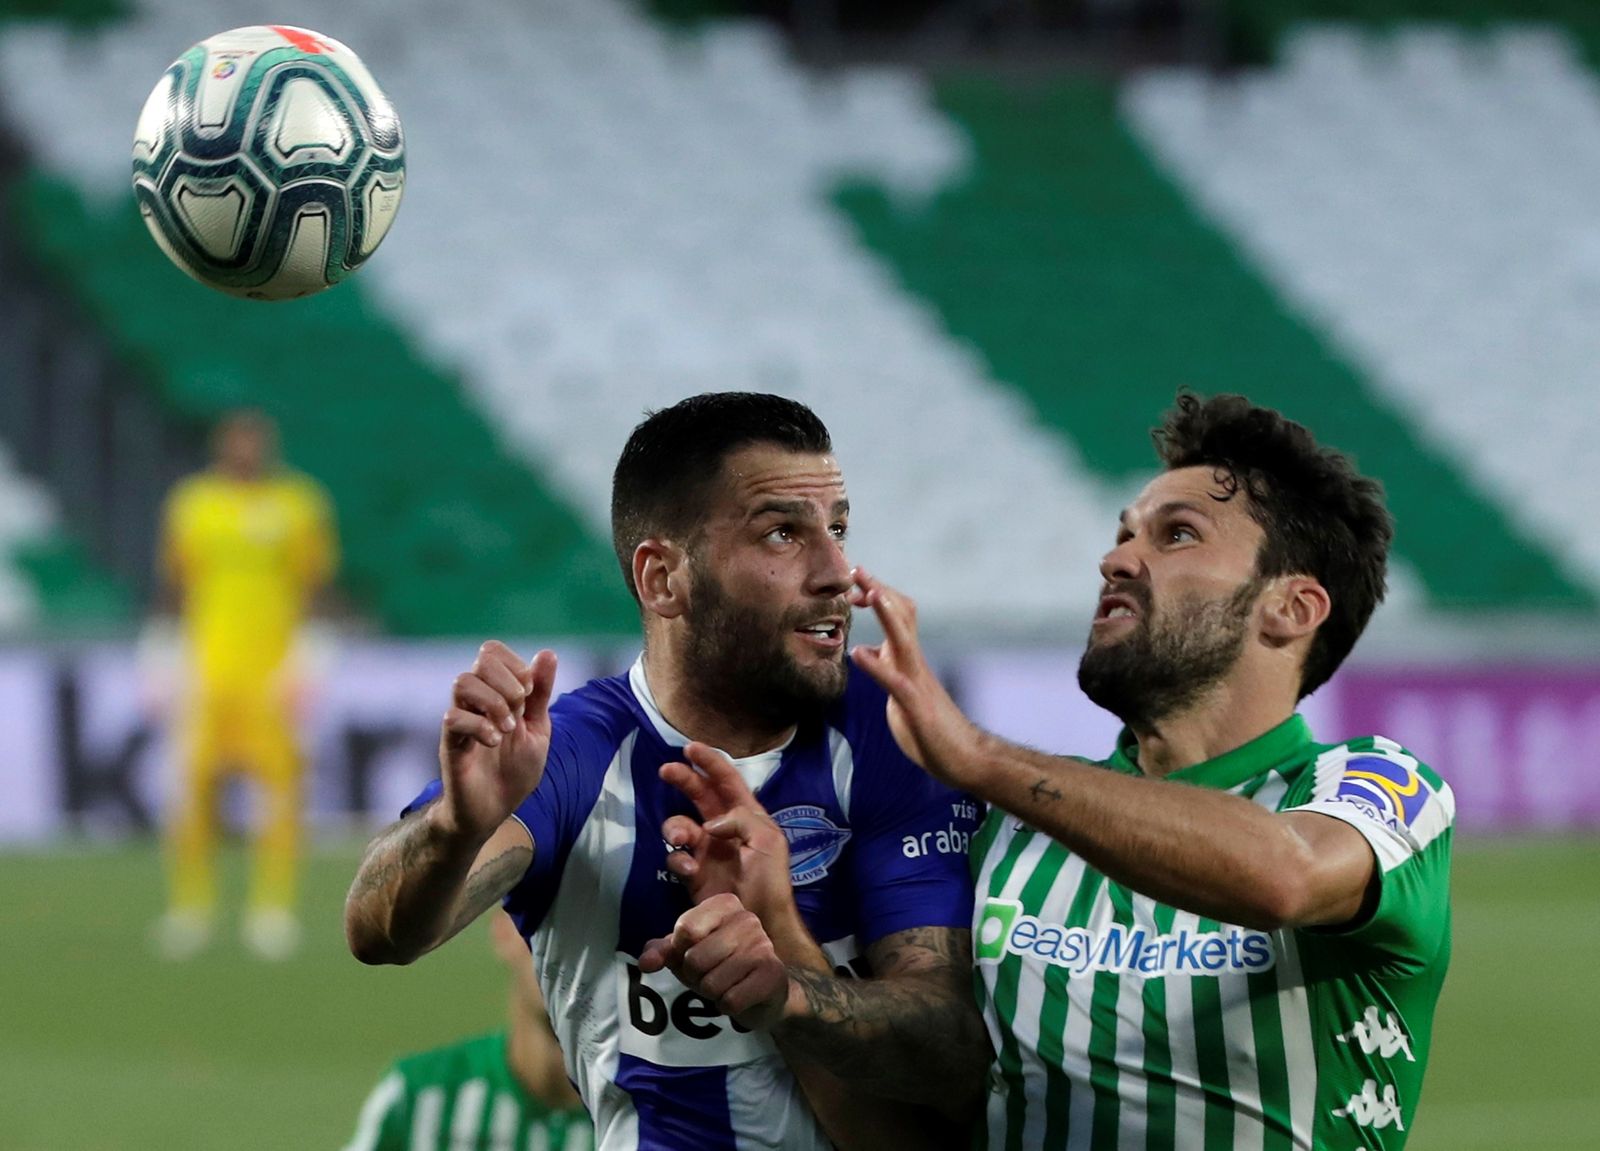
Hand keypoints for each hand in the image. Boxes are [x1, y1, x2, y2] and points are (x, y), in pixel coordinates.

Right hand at [438, 641, 556, 841]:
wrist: (494, 810)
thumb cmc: (515, 769)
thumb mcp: (537, 728)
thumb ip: (540, 693)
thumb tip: (547, 653)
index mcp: (494, 693)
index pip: (491, 651)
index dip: (513, 663)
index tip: (530, 691)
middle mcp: (474, 702)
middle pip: (479, 661)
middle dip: (507, 680)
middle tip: (520, 708)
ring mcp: (460, 721)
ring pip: (462, 682)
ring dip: (493, 701)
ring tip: (507, 728)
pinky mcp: (450, 745)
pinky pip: (452, 719)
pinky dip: (479, 726)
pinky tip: (494, 743)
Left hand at [639, 893, 789, 1030]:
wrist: (766, 990)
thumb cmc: (722, 964)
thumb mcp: (688, 952)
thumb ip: (663, 952)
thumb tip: (645, 963)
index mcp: (725, 904)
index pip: (685, 929)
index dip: (680, 952)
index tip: (694, 953)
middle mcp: (747, 919)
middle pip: (694, 959)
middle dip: (695, 977)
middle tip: (711, 974)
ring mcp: (763, 946)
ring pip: (710, 983)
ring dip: (712, 993)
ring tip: (726, 984)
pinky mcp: (772, 975)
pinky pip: (729, 1001)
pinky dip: (727, 1006)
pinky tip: (740, 995)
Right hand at [660, 743, 795, 925]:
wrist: (761, 920)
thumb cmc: (770, 879)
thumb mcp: (769, 841)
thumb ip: (742, 819)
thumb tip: (711, 823)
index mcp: (746, 815)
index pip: (727, 781)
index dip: (710, 762)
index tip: (690, 748)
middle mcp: (723, 828)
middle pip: (699, 795)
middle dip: (683, 779)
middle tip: (666, 770)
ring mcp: (707, 850)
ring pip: (680, 825)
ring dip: (675, 826)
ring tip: (681, 838)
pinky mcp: (693, 872)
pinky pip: (676, 858)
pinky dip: (677, 860)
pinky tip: (689, 870)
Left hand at [849, 568, 982, 787]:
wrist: (964, 756)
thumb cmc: (931, 727)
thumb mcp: (900, 692)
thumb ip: (886, 668)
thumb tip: (865, 649)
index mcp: (909, 660)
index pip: (897, 616)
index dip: (877, 594)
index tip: (856, 581)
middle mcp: (915, 664)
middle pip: (902, 615)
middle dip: (879, 590)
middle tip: (857, 569)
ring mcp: (918, 682)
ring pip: (903, 639)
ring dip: (886, 614)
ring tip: (867, 593)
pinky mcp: (916, 706)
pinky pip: (895, 681)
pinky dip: (876, 665)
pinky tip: (858, 654)